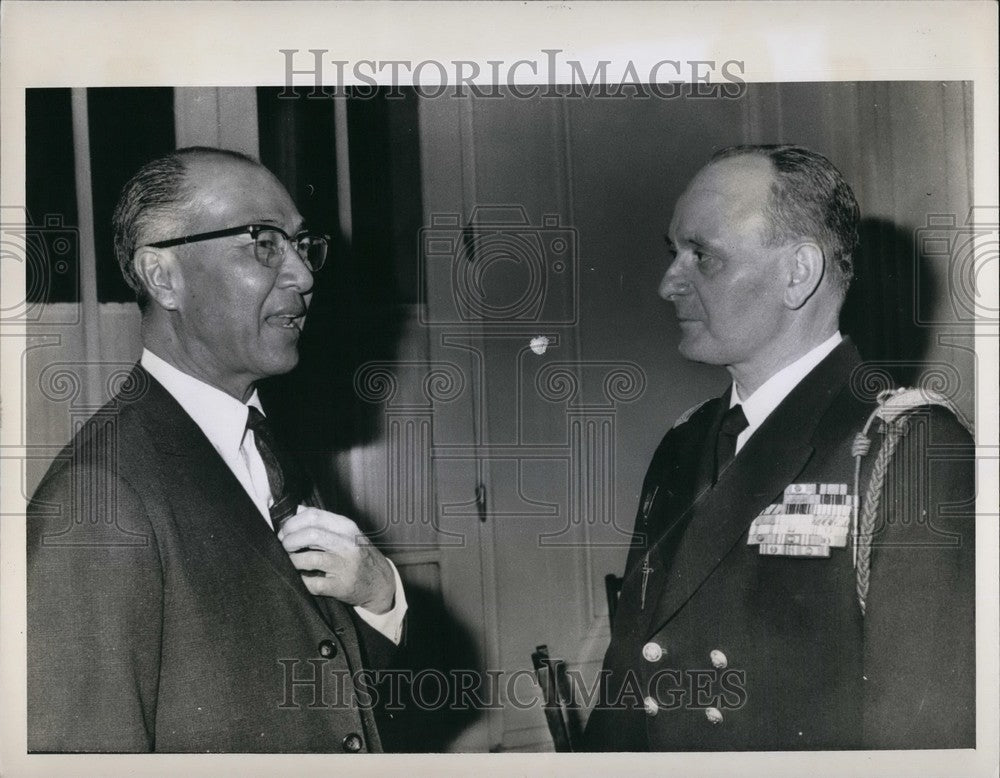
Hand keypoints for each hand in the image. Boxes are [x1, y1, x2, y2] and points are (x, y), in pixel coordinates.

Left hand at [277, 508, 394, 613]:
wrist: (380, 582)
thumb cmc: (359, 555)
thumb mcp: (347, 533)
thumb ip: (323, 521)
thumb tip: (297, 509)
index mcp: (347, 528)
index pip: (313, 516)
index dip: (292, 523)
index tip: (285, 532)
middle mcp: (348, 544)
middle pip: (310, 534)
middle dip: (289, 540)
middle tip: (284, 547)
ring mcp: (344, 566)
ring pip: (309, 559)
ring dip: (292, 561)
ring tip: (290, 562)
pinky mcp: (340, 586)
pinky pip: (312, 583)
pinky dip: (300, 580)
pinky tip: (300, 577)